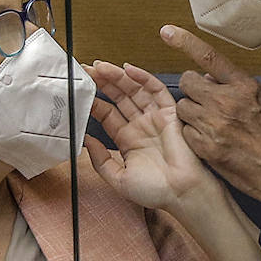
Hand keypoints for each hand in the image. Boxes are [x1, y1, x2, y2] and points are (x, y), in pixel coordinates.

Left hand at [83, 59, 217, 211]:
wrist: (181, 193)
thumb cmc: (155, 191)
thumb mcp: (118, 179)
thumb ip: (100, 160)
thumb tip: (86, 140)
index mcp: (128, 140)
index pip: (107, 113)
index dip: (93, 101)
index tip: (79, 90)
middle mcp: (141, 125)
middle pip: (119, 97)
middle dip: (103, 82)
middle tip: (87, 70)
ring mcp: (155, 118)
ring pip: (134, 90)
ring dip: (118, 77)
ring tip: (101, 67)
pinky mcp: (170, 114)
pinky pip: (157, 91)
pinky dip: (144, 78)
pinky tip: (128, 69)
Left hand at [160, 24, 260, 202]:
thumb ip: (241, 88)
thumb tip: (216, 80)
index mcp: (245, 87)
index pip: (209, 57)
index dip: (185, 42)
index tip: (168, 32)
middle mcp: (226, 102)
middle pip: (187, 82)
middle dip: (193, 89)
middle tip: (204, 99)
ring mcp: (213, 124)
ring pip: (183, 108)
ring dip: (192, 112)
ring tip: (210, 123)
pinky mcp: (206, 147)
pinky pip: (185, 132)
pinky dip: (193, 134)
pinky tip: (210, 140)